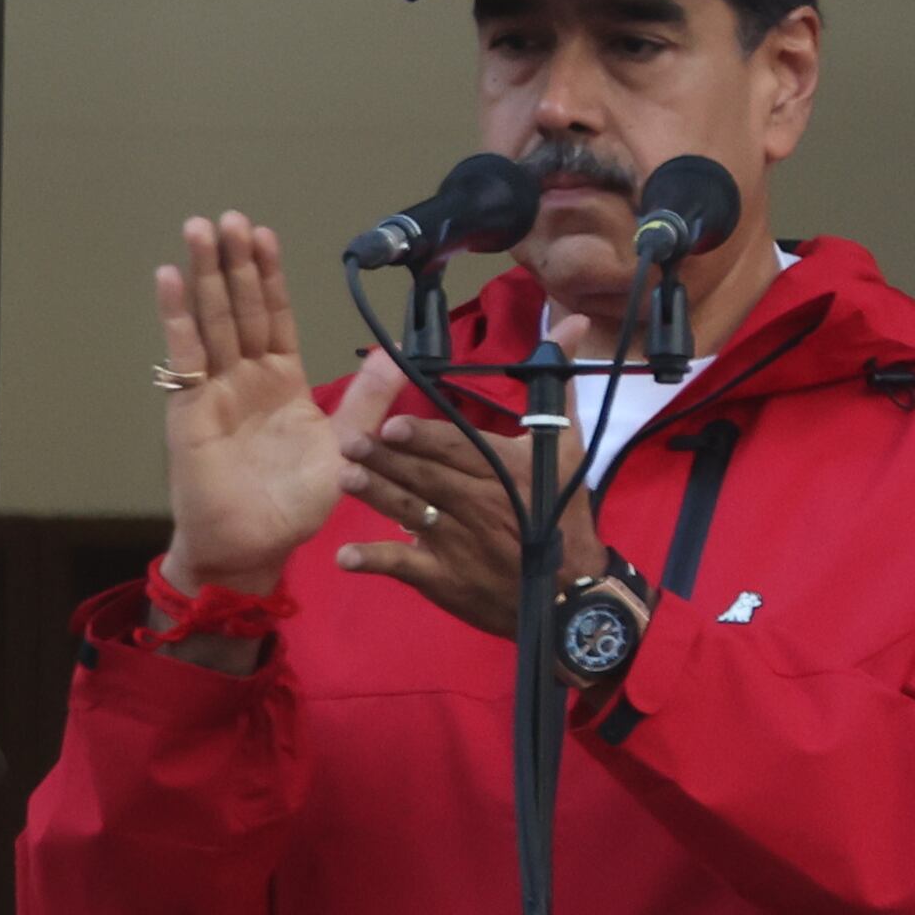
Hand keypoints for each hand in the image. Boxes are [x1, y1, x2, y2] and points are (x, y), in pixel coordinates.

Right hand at [153, 215, 345, 600]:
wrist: (253, 546)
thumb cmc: (295, 505)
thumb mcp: (347, 446)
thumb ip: (369, 400)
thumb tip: (400, 355)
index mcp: (282, 381)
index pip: (275, 315)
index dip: (269, 276)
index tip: (264, 236)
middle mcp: (245, 377)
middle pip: (238, 306)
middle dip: (232, 262)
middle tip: (227, 217)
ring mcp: (214, 389)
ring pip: (211, 319)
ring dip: (204, 274)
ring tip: (199, 229)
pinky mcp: (189, 407)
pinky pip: (183, 354)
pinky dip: (175, 316)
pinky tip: (169, 278)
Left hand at [333, 316, 607, 641]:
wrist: (570, 591)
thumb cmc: (562, 512)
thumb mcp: (566, 450)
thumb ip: (554, 390)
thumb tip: (570, 323)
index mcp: (507, 470)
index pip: (459, 449)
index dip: (425, 438)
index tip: (391, 425)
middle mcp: (480, 503)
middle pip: (427, 477)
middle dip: (387, 460)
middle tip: (348, 441)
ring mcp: (459, 543)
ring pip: (411, 513)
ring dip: (377, 496)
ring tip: (344, 478)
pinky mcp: (444, 579)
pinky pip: (405, 567)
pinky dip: (375, 562)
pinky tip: (344, 556)